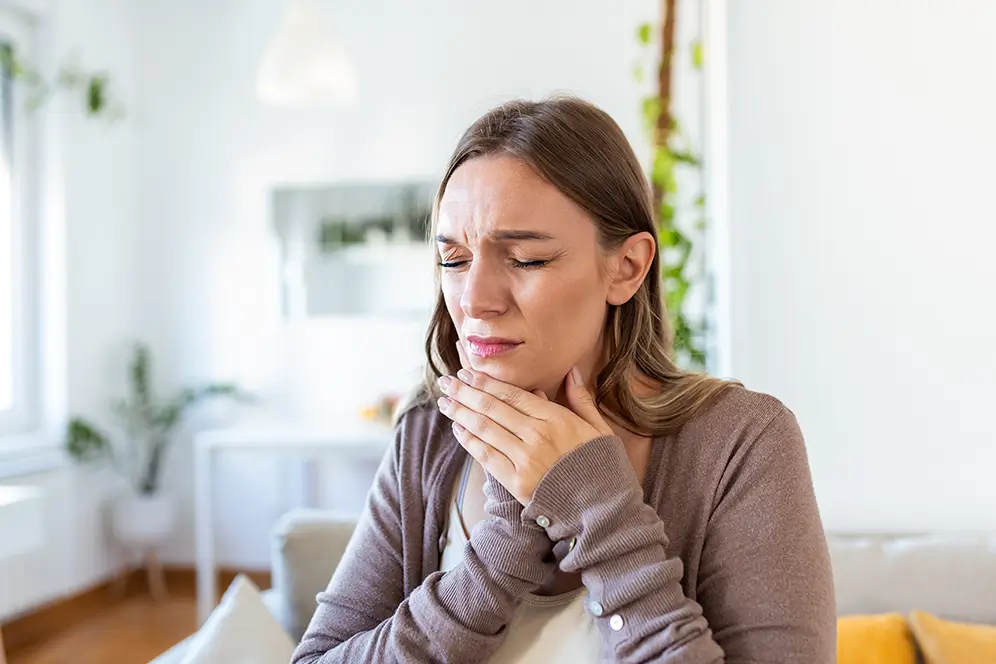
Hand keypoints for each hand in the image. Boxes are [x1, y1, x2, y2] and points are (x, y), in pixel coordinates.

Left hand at [437, 347, 613, 504]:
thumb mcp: (599, 428)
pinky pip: (487, 456)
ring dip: (461, 413)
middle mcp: (537, 435)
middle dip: (466, 392)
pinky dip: (469, 440)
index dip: (488, 382)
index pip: (513, 395)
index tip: (469, 373)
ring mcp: (525, 459)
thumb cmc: (603, 468)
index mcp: (557, 419)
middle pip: (493, 408)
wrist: (603, 510)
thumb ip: (581, 399)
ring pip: (485, 429)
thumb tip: (570, 372)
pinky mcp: (517, 482)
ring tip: (445, 402)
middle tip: (447, 382)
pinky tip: (458, 428)